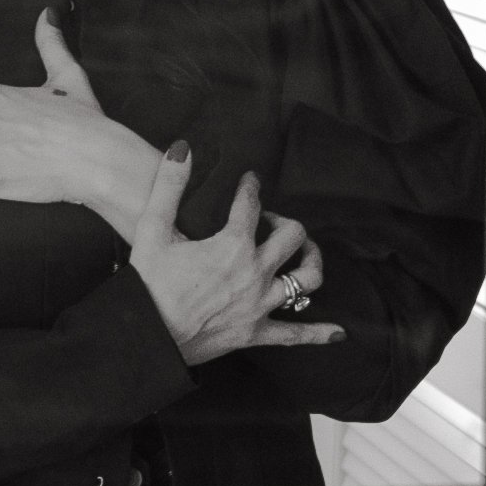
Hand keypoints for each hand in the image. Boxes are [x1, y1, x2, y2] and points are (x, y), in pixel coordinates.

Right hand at [129, 144, 345, 366]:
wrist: (146, 336)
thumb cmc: (147, 284)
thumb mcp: (151, 228)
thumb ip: (169, 185)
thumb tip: (182, 148)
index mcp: (233, 245)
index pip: (251, 204)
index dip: (251, 187)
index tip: (250, 181)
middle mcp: (255, 273)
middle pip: (293, 236)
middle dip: (284, 221)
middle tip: (268, 220)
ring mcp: (260, 305)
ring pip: (307, 279)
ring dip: (311, 261)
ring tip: (304, 252)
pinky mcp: (255, 333)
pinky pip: (294, 334)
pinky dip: (318, 333)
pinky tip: (339, 332)